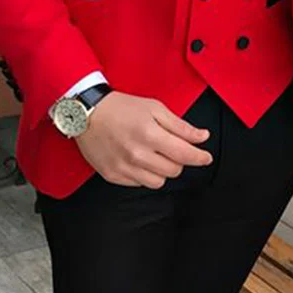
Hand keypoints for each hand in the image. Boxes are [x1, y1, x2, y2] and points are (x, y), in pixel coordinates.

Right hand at [77, 92, 211, 187]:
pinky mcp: (113, 175)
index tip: (205, 157)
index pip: (185, 155)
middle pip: (174, 171)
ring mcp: (124, 167)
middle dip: (178, 160)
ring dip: (162, 170)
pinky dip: (144, 174)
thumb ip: (180, 126)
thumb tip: (202, 137)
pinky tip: (138, 160)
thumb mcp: (154, 108)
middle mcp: (137, 154)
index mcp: (150, 134)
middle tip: (170, 148)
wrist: (87, 113)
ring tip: (154, 155)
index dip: (200, 158)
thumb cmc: (120, 108)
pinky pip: (139, 184)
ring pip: (159, 182)